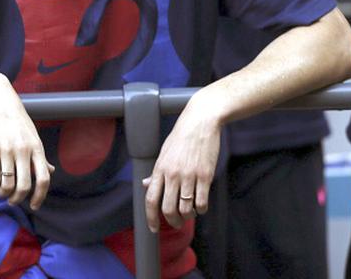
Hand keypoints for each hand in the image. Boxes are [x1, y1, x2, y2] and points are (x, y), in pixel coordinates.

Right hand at [0, 76, 53, 210]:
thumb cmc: (16, 118)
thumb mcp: (32, 135)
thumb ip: (40, 156)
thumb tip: (50, 171)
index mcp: (36, 147)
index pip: (44, 178)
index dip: (40, 196)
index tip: (34, 205)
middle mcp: (22, 150)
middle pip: (24, 185)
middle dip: (18, 199)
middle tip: (14, 201)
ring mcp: (5, 150)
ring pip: (7, 185)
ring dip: (4, 194)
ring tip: (3, 193)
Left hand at [142, 96, 219, 231]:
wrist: (201, 121)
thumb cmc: (182, 136)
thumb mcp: (165, 152)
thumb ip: (156, 171)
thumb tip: (145, 184)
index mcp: (160, 168)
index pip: (150, 199)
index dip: (150, 217)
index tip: (153, 228)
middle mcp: (172, 174)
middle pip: (168, 209)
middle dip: (172, 222)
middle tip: (177, 223)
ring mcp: (189, 175)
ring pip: (185, 209)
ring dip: (187, 216)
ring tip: (190, 212)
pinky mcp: (205, 175)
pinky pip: (201, 202)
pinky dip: (201, 209)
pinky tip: (200, 205)